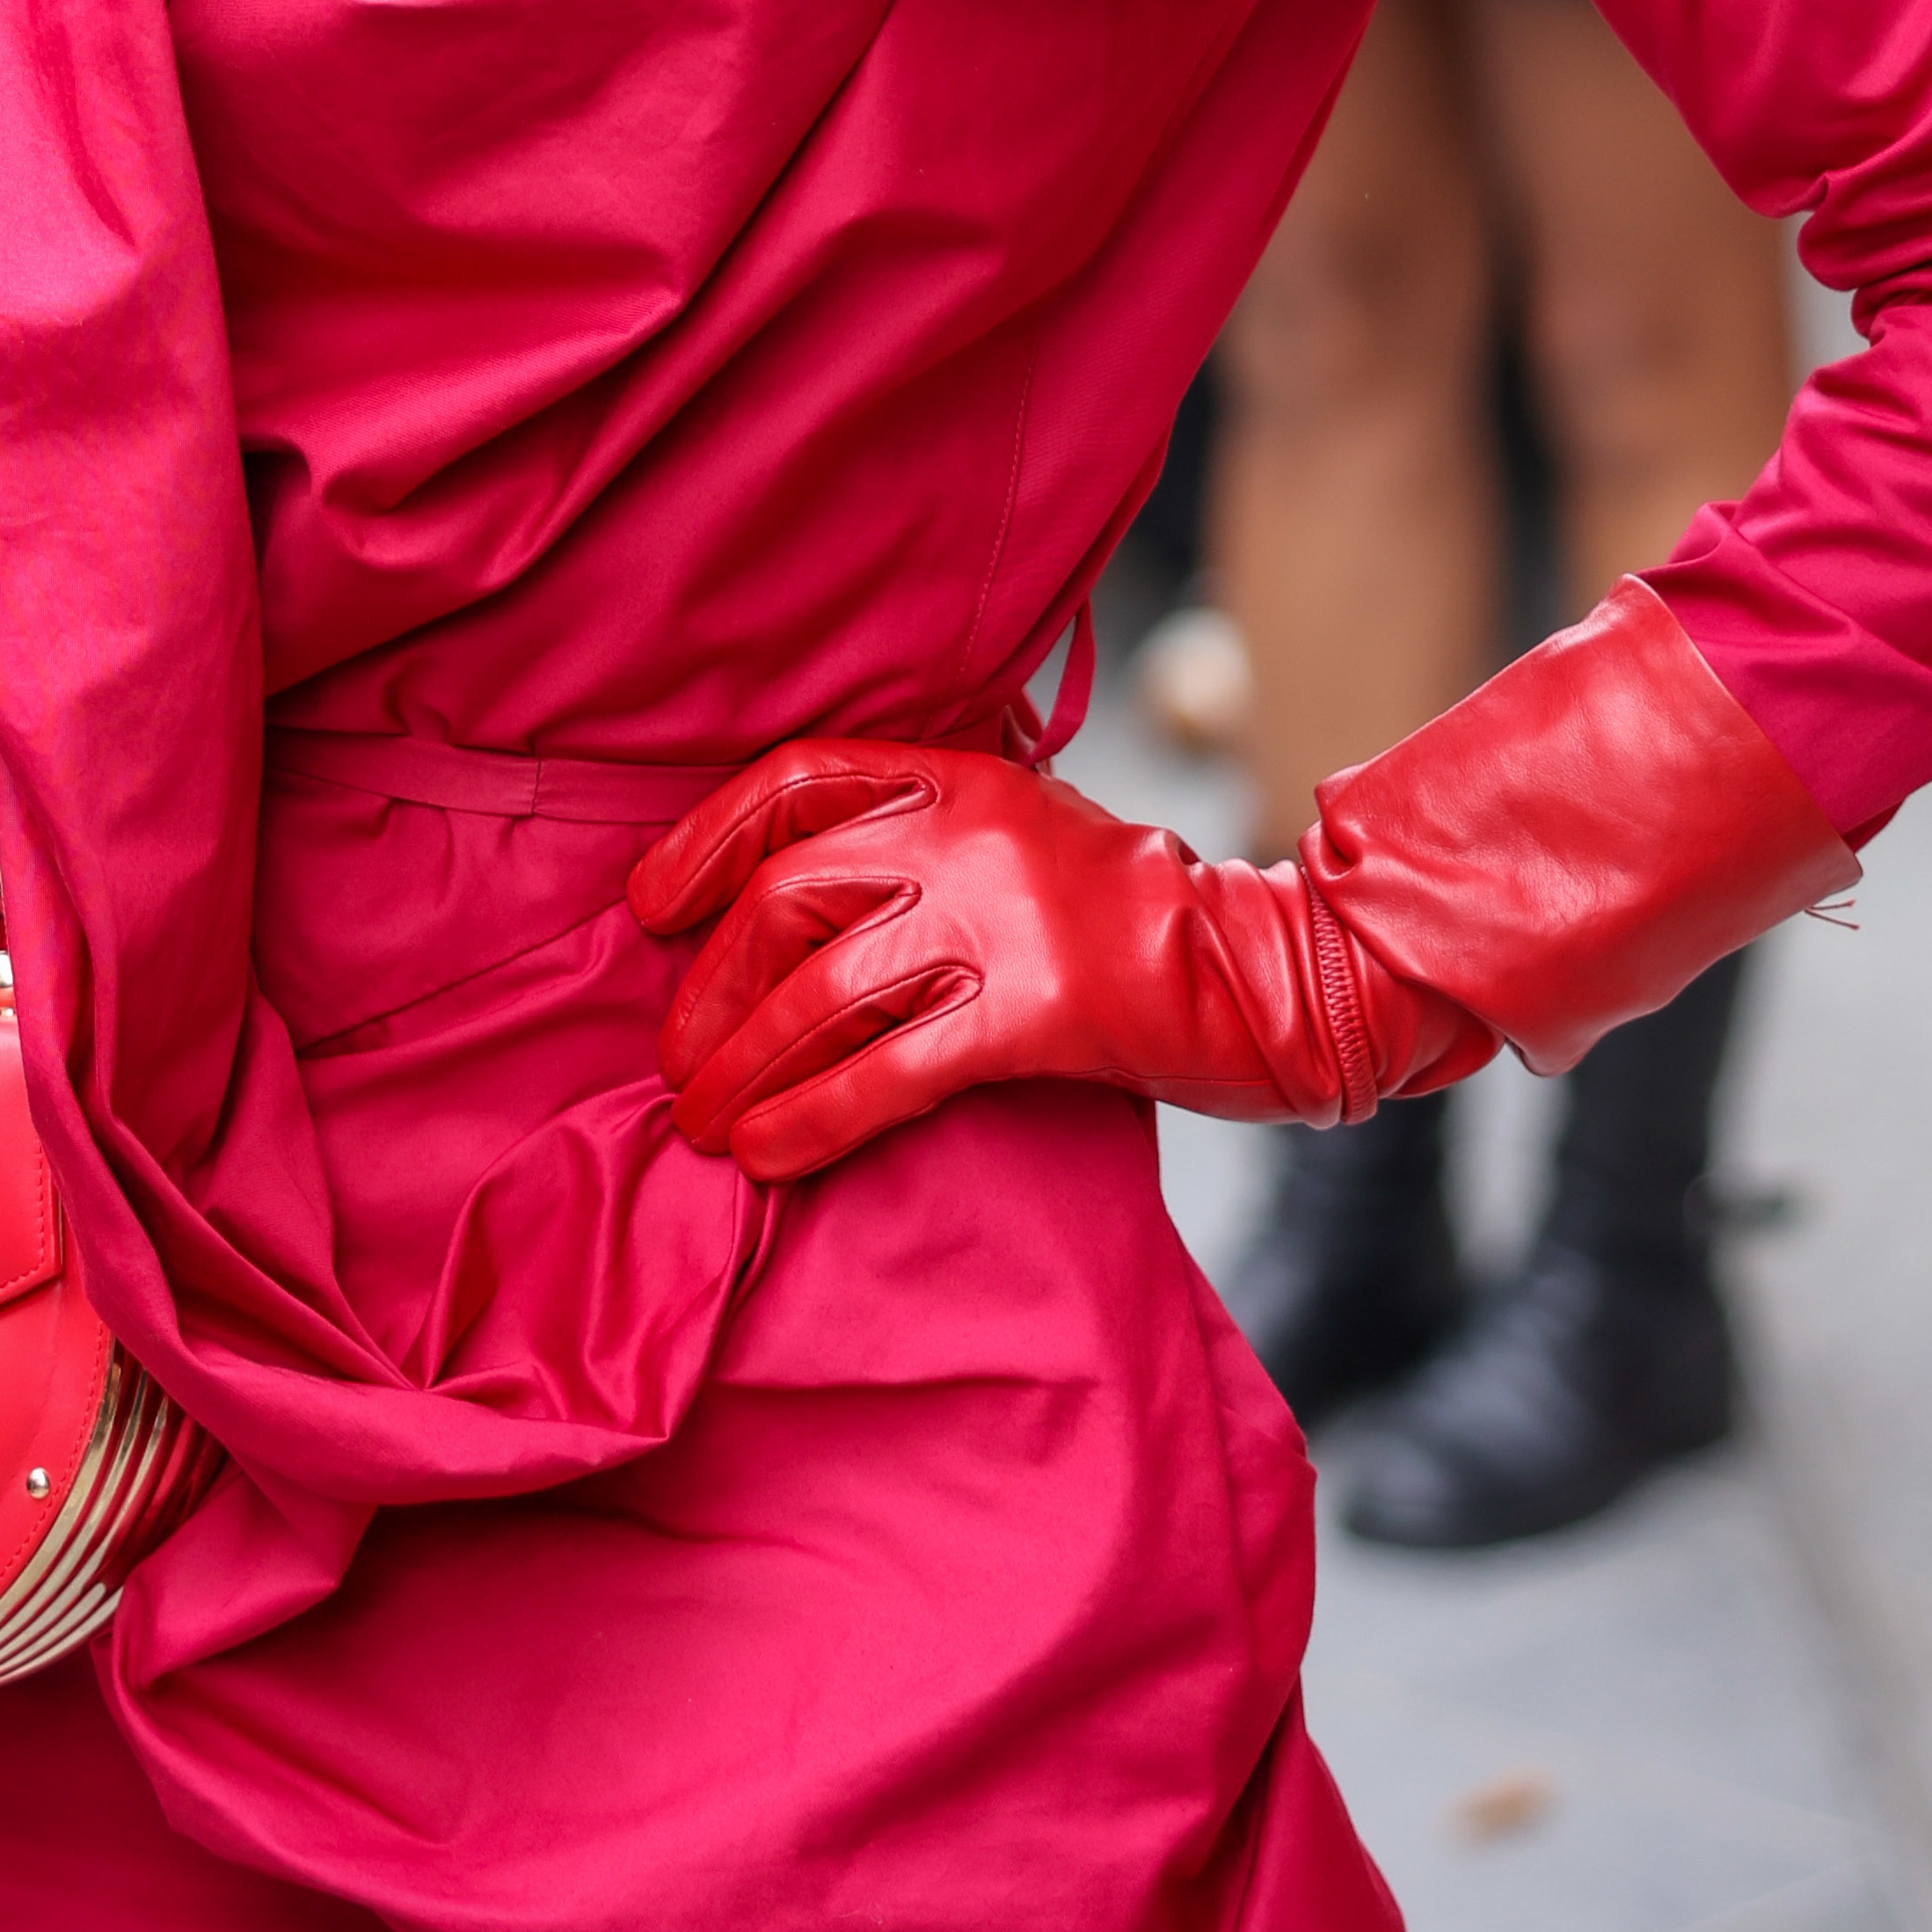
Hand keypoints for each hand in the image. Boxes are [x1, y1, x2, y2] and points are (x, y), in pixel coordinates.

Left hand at [631, 588, 1860, 1184]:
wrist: (1285, 973)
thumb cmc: (1138, 919)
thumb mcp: (1028, 834)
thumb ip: (929, 837)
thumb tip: (789, 897)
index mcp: (961, 773)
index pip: (793, 781)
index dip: (704, 842)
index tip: (647, 905)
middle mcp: (968, 831)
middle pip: (786, 896)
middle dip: (707, 986)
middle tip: (674, 1059)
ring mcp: (1001, 919)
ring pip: (819, 989)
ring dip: (738, 1065)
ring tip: (700, 1123)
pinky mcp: (1035, 1012)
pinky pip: (886, 1071)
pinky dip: (808, 1117)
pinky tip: (765, 1158)